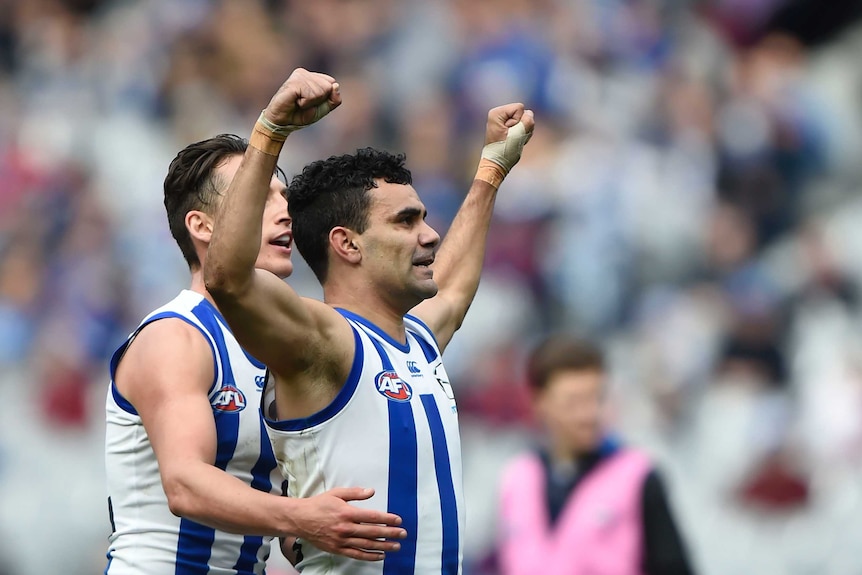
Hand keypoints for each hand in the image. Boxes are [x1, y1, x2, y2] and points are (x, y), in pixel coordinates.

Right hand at [263, 68, 341, 128]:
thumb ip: (334, 100)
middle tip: (304, 104)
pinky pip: (310, 95)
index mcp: (312, 76)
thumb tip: (336, 85)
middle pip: (328, 87)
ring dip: (311, 103)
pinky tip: (295, 102)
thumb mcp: (322, 109)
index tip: (312, 103)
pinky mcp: (293, 82)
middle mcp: (305, 73)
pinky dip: (305, 104)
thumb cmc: (300, 114)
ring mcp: (298, 76)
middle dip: (319, 101)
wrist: (282, 123)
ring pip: (320, 91)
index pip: (332, 84)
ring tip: (299, 103)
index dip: (326, 99)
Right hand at [290, 487, 405, 561]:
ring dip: (383, 546)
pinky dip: (370, 556)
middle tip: (403, 534)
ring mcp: (341, 540)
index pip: (372, 517)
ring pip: (367, 545)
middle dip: (390, 533)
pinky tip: (380, 555)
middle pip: (373, 532)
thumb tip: (371, 491)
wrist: (300, 519)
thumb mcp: (337, 493)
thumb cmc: (319, 505)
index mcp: (347, 513)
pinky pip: (357, 554)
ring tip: (396, 546)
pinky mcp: (337, 549)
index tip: (399, 520)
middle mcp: (346, 528)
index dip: (387, 519)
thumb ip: (355, 493)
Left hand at [485, 103, 534, 147]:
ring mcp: (503, 120)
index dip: (519, 121)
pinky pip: (522, 125)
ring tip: (513, 140)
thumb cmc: (504, 151)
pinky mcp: (507, 126)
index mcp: (497, 113)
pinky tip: (515, 141)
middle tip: (513, 138)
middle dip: (522, 126)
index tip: (510, 133)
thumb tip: (529, 114)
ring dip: (522, 131)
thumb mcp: (518, 135)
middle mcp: (498, 114)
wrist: (497, 164)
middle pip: (522, 113)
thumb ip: (527, 121)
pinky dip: (521, 134)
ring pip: (524, 120)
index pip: (520, 108)